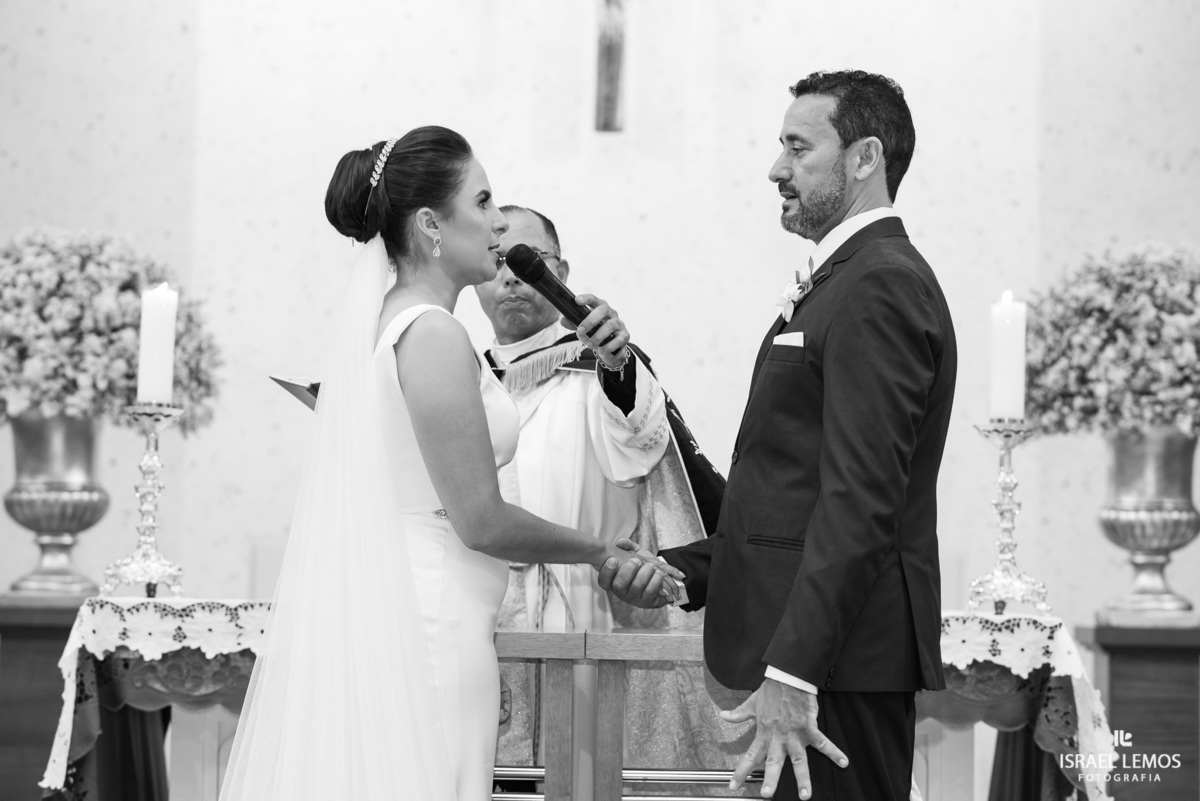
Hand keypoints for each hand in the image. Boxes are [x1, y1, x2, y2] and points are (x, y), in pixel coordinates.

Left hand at [574, 293, 630, 370]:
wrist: (611, 349)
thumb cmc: (596, 333)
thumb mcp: (584, 328)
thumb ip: (574, 323)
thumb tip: (562, 320)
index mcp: (600, 308)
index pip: (594, 299)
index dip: (586, 298)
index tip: (576, 300)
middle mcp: (611, 313)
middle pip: (603, 309)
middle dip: (590, 320)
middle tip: (580, 331)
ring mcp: (619, 324)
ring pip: (610, 325)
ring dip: (597, 336)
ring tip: (589, 345)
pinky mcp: (625, 335)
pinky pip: (618, 339)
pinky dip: (607, 346)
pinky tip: (601, 350)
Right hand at [597, 538, 684, 606]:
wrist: (661, 581)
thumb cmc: (642, 566)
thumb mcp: (634, 553)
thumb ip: (627, 545)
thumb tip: (620, 542)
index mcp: (614, 581)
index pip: (603, 581)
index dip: (607, 571)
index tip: (613, 559)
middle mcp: (621, 592)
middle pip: (619, 585)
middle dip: (628, 570)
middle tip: (637, 561)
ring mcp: (634, 599)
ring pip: (636, 587)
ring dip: (644, 574)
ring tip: (650, 566)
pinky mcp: (647, 602)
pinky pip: (650, 592)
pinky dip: (655, 581)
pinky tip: (658, 575)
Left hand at [721, 678, 847, 798]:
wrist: (788, 676)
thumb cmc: (772, 690)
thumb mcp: (752, 703)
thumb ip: (739, 713)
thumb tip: (724, 715)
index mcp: (764, 733)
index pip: (750, 756)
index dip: (741, 771)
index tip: (734, 785)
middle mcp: (778, 737)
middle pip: (773, 762)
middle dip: (770, 780)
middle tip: (767, 794)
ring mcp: (794, 734)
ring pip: (798, 760)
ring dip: (802, 778)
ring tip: (805, 795)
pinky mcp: (809, 727)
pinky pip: (823, 742)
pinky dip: (834, 752)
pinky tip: (843, 763)